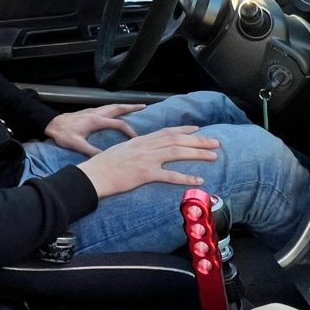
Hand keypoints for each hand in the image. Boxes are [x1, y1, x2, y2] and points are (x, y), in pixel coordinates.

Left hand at [44, 103, 142, 155]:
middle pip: (118, 108)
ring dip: (124, 105)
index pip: (118, 124)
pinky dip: (116, 107)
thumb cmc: (63, 134)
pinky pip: (107, 107)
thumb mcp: (77, 145)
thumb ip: (91, 151)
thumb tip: (105, 158)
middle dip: (131, 107)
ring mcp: (93, 111)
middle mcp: (97, 113)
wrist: (52, 124)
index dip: (129, 130)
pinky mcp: (90, 111)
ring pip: (113, 105)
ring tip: (135, 106)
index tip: (137, 137)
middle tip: (144, 106)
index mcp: (96, 121)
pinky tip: (117, 110)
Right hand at [76, 126, 218, 198]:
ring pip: (177, 152)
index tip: (198, 129)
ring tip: (213, 157)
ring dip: (197, 154)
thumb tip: (145, 150)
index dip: (185, 130)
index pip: (167, 131)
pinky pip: (169, 175)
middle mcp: (146, 146)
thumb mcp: (122, 150)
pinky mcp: (144, 174)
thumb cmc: (104, 165)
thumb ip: (136, 148)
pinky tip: (198, 180)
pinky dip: (185, 177)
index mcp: (141, 140)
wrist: (93, 175)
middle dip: (199, 140)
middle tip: (216, 143)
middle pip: (177, 140)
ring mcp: (146, 159)